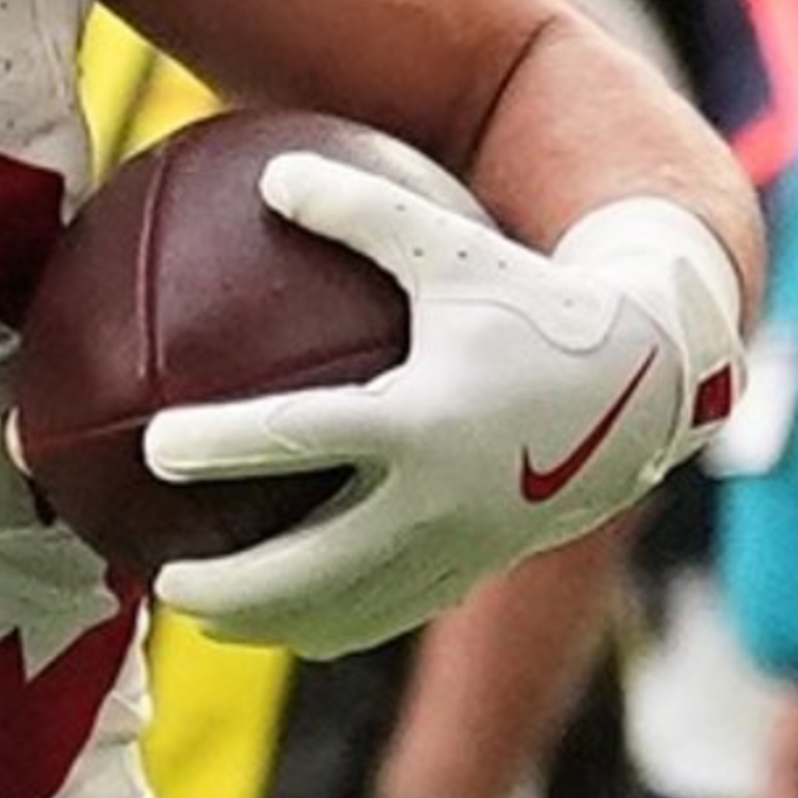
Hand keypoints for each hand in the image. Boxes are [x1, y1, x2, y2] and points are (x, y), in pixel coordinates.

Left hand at [144, 169, 736, 662]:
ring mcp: (456, 547)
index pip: (300, 438)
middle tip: (160, 578)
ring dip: (267, 622)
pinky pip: (383, 618)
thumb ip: (362, 210)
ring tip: (202, 617)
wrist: (642, 384)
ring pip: (342, 612)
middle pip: (308, 567)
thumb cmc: (533, 301)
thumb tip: (271, 170)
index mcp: (424, 415)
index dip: (221, 444)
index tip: (154, 445)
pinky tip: (276, 621)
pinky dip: (324, 626)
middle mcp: (438, 496)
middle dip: (228, 585)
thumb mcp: (451, 246)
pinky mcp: (471, 572)